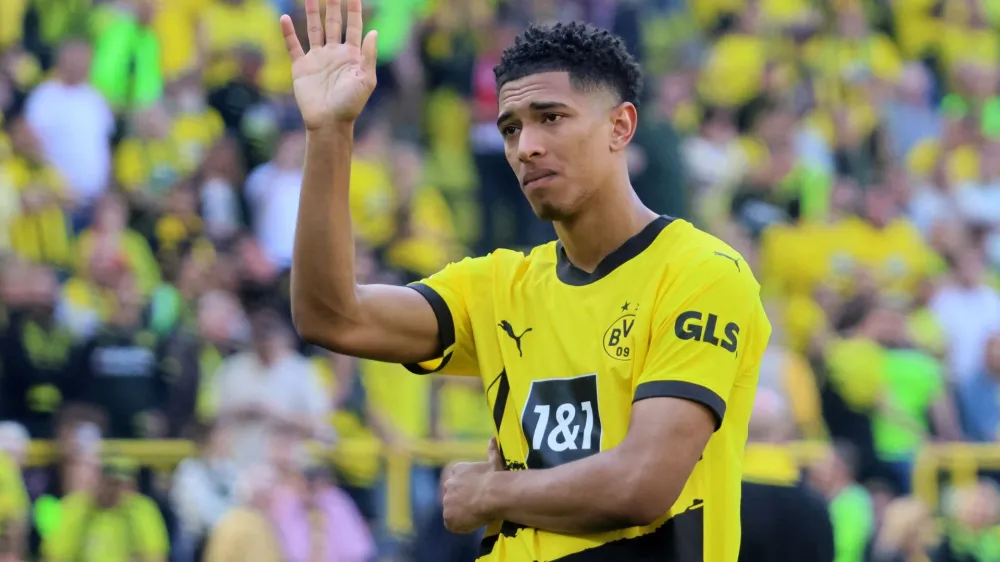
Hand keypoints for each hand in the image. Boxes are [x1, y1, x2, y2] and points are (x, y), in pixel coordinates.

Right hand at [280, 0, 377, 129]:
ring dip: (312, 11)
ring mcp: (317, 58)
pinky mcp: (301, 66)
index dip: (354, 9)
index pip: (353, 26)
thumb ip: (369, 55)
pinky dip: (288, 32)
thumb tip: (373, 31)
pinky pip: (293, 45)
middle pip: (333, 22)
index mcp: (351, 55)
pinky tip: (285, 18)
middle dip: (333, 4)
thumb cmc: (350, 105)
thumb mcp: (366, 80)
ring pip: (314, 28)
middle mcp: (334, 53)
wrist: (329, 123)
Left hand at [442, 437, 504, 533]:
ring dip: (460, 512)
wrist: (493, 494)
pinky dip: (460, 525)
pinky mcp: (448, 515)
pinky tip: (472, 523)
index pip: (456, 477)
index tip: (474, 491)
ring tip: (476, 515)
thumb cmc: (496, 478)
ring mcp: (447, 500)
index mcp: (458, 470)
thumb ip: (491, 451)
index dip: (465, 486)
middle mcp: (449, 484)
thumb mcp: (495, 462)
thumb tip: (493, 438)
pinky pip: (452, 523)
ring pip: (451, 509)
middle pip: (452, 494)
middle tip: (475, 505)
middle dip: (460, 499)